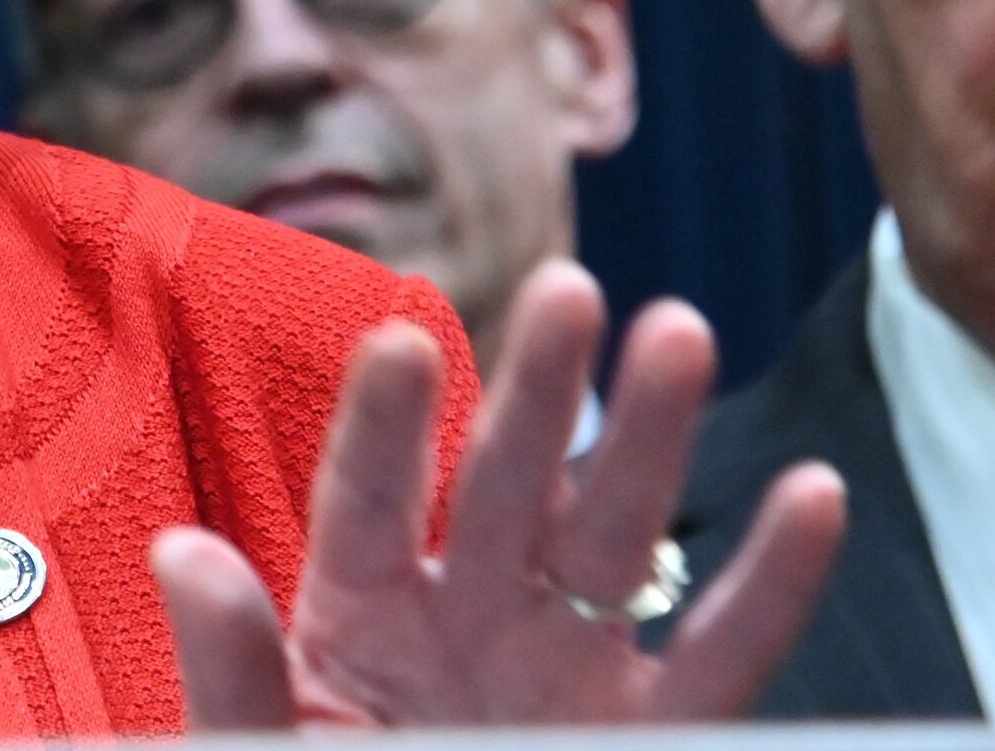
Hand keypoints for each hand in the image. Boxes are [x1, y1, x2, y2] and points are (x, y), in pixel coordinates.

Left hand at [154, 260, 845, 727]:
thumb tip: (181, 553)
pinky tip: (813, 495)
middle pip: (505, 485)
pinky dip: (774, 582)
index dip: (386, 424)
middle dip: (538, 388)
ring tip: (679, 333)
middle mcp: (470, 621)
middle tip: (568, 288)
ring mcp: (565, 673)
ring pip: (614, 538)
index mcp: (359, 619)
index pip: (369, 501)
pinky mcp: (649, 733)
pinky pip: (722, 656)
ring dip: (652, 440)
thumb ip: (232, 667)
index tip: (402, 341)